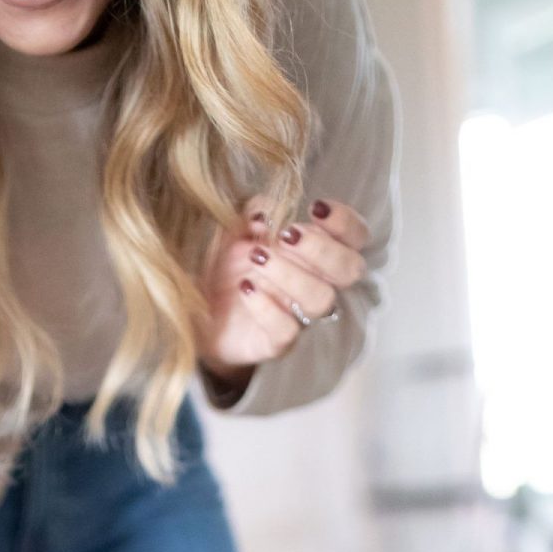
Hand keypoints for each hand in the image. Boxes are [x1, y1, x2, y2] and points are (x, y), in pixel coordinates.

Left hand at [196, 198, 369, 386]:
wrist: (197, 312)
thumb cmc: (225, 265)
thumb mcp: (235, 227)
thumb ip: (254, 211)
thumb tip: (265, 214)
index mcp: (317, 252)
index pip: (355, 237)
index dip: (345, 222)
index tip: (316, 208)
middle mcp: (317, 284)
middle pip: (350, 269)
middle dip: (322, 249)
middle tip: (287, 236)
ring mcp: (299, 316)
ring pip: (321, 300)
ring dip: (291, 274)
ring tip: (256, 258)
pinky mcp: (276, 343)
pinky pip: (287, 331)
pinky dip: (266, 306)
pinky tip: (246, 288)